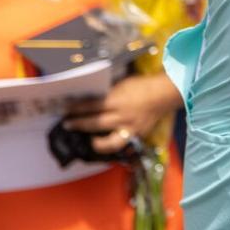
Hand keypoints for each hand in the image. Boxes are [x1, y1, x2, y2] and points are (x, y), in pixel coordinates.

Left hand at [62, 74, 181, 155]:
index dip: (76, 108)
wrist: (164, 94)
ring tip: (87, 139)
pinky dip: (110, 145)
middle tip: (67, 124)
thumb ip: (107, 93)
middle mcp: (122, 116)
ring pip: (108, 141)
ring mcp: (130, 128)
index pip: (91, 105)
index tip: (65, 109)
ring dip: (94, 142)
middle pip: (95, 123)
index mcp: (117, 100)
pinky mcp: (136, 135)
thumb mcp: (122, 84)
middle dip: (79, 124)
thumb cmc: (142, 85)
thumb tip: (91, 98)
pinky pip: (120, 144)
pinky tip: (103, 143)